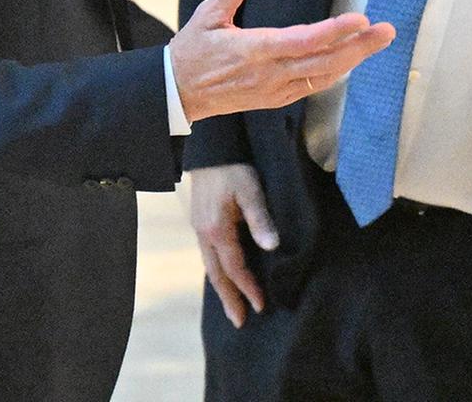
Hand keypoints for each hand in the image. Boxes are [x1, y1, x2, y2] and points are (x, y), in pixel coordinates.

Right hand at [170, 0, 394, 121]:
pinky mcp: (276, 99)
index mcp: (253, 51)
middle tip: (387, 31)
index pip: (302, 41)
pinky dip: (335, 72)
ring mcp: (275, 90)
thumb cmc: (192, 53)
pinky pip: (313, 86)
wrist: (178, 95)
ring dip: (353, 59)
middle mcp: (270, 74)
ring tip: (378, 41)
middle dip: (359, 47)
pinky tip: (351, 60)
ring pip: (323, 76)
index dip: (333, 32)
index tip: (359, 19)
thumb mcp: (205, 17)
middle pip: (324, 62)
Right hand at [189, 163, 276, 327]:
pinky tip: (222, 276)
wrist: (210, 149)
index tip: (261, 305)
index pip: (235, 268)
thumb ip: (261, 219)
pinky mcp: (199, 223)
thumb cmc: (233, 168)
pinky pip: (207, 255)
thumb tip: (273, 246)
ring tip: (232, 307)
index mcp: (217, 230)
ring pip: (210, 266)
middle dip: (229, 299)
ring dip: (222, 288)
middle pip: (217, 275)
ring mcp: (198, 229)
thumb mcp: (251, 190)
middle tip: (239, 322)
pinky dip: (216, 271)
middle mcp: (204, 234)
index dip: (248, 288)